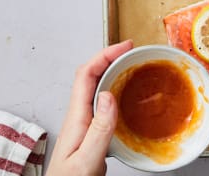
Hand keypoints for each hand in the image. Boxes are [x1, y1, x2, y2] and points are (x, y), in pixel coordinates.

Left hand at [46, 40, 132, 175]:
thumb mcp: (86, 160)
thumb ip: (99, 130)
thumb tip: (108, 95)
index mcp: (76, 117)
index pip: (86, 74)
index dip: (104, 54)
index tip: (124, 47)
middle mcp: (79, 116)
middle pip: (91, 75)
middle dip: (111, 57)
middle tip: (132, 51)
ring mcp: (85, 124)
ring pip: (97, 87)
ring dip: (113, 71)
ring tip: (132, 65)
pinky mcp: (93, 132)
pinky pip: (105, 103)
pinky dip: (117, 90)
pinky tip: (129, 96)